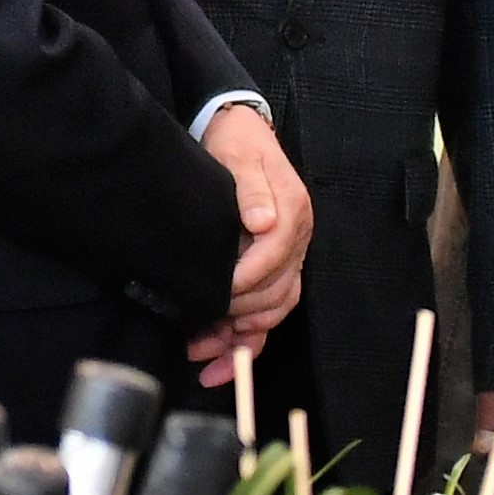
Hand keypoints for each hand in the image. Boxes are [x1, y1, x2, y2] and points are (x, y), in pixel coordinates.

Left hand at [185, 105, 312, 385]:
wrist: (239, 133)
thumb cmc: (236, 145)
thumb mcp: (240, 156)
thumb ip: (251, 188)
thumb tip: (261, 221)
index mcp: (292, 215)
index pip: (272, 258)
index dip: (242, 281)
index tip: (212, 295)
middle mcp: (295, 242)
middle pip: (275, 295)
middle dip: (238, 322)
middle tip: (198, 339)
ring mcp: (286, 259)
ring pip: (273, 311)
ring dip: (241, 341)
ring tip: (206, 362)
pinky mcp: (272, 269)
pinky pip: (267, 312)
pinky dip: (247, 340)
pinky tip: (222, 359)